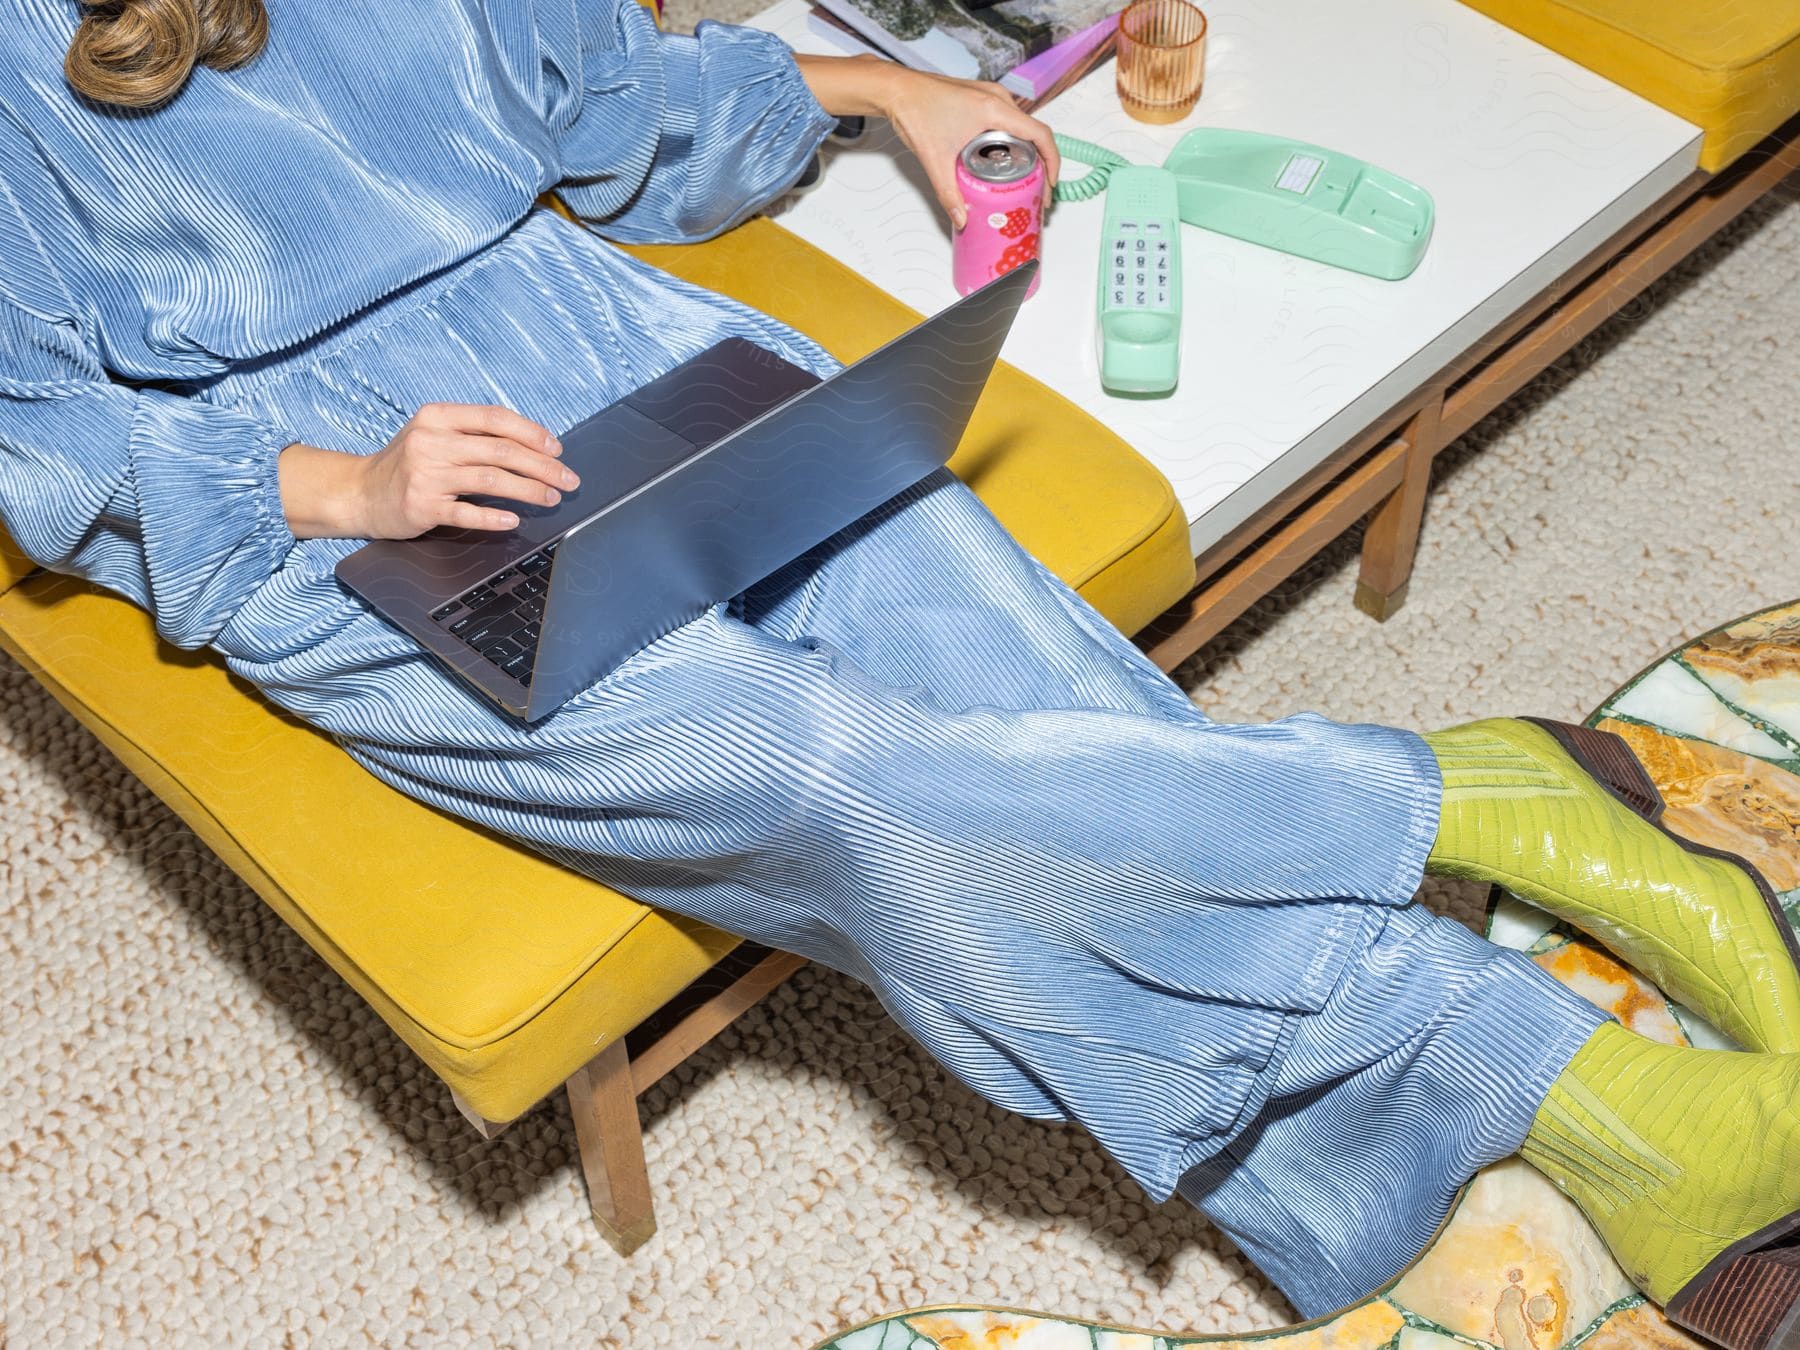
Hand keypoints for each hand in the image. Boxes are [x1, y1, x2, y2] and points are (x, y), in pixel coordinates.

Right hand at [285, 403, 579, 539]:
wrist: (360, 493)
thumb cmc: (409, 464)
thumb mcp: (435, 435)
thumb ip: (474, 435)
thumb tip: (533, 445)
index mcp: (438, 417)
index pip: (495, 418)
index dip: (531, 433)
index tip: (557, 449)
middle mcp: (431, 441)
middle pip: (500, 450)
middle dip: (542, 466)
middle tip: (568, 479)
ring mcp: (425, 474)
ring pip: (490, 479)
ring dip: (528, 489)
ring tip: (552, 497)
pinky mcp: (421, 506)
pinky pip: (466, 512)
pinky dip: (493, 517)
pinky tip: (514, 520)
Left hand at [879, 69, 1059, 228]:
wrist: (895, 89)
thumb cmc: (915, 110)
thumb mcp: (935, 159)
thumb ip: (949, 193)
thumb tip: (962, 219)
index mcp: (994, 108)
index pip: (1040, 134)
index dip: (1052, 161)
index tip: (1050, 185)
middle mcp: (997, 98)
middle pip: (1033, 132)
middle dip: (1040, 162)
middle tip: (1036, 190)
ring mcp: (989, 95)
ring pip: (1019, 126)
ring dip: (1024, 152)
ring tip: (1020, 179)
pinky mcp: (980, 98)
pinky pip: (1005, 120)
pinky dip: (1009, 141)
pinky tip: (998, 161)